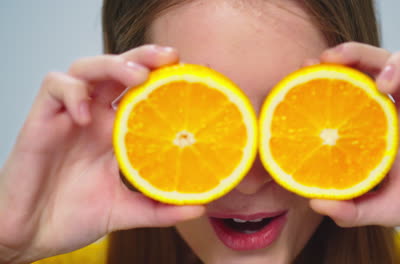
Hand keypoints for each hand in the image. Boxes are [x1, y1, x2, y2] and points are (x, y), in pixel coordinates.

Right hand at [0, 45, 203, 263]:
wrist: (34, 234)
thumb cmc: (76, 216)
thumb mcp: (127, 211)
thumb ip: (160, 208)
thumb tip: (199, 207)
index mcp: (117, 132)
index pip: (141, 93)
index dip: (163, 79)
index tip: (190, 76)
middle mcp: (96, 118)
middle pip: (118, 70)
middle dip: (144, 57)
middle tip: (171, 57)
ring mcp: (69, 116)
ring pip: (87, 68)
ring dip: (112, 64)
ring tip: (137, 76)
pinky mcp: (42, 119)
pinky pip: (54, 87)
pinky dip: (72, 92)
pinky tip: (85, 114)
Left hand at [309, 42, 399, 247]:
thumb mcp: (386, 209)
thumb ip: (352, 209)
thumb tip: (316, 204)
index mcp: (383, 125)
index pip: (358, 85)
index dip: (335, 72)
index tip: (307, 66)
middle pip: (383, 61)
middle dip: (358, 52)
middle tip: (332, 58)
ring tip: (385, 85)